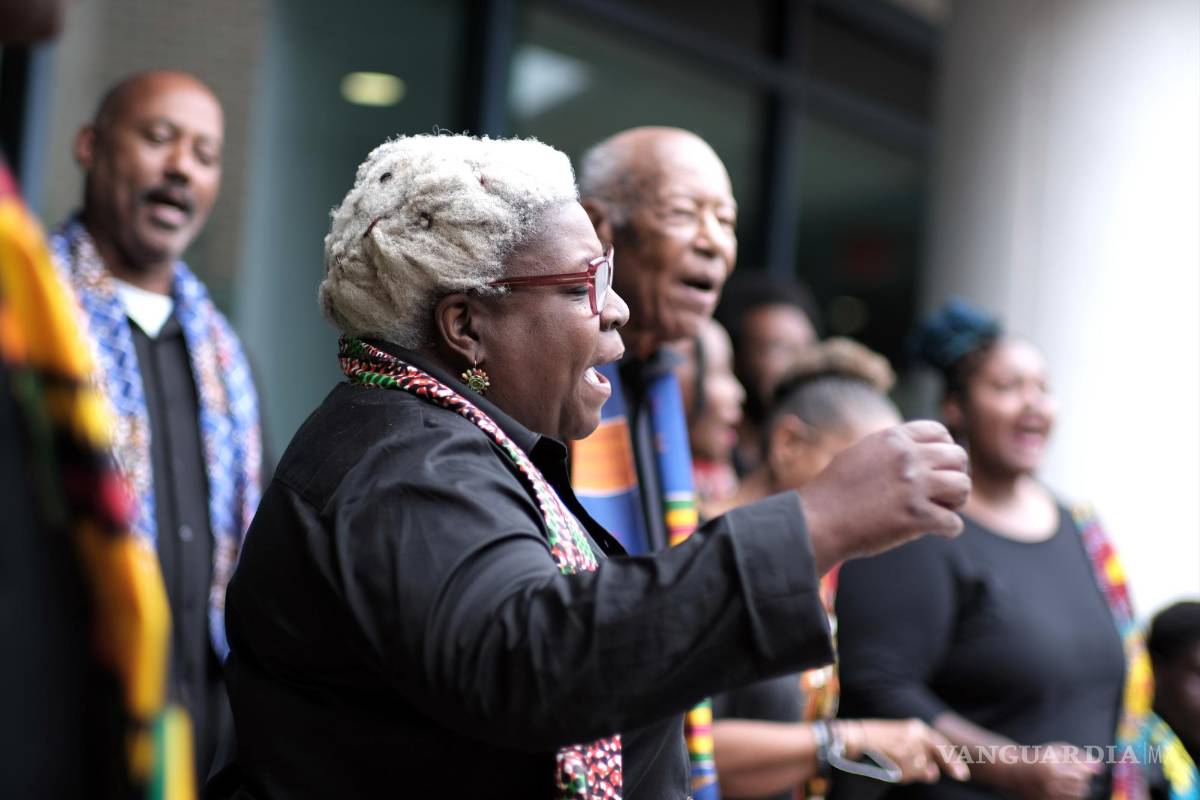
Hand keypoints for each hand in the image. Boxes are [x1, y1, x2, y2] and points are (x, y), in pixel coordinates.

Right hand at [799, 420, 970, 570]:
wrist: (816, 521)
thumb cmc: (832, 492)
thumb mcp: (860, 454)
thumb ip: (890, 449)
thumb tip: (916, 451)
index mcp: (893, 439)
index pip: (939, 431)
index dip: (945, 449)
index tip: (940, 466)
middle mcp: (908, 457)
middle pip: (958, 457)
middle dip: (955, 474)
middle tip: (944, 492)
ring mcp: (914, 486)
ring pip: (963, 486)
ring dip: (956, 501)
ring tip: (942, 510)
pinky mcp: (917, 517)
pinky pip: (954, 522)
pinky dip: (948, 529)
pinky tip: (936, 531)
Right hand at [838, 718, 969, 783]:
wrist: (852, 739)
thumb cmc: (874, 741)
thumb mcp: (900, 743)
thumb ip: (919, 757)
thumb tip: (934, 773)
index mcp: (917, 728)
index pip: (941, 746)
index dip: (953, 761)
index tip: (963, 776)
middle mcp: (917, 736)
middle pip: (933, 759)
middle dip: (931, 767)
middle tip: (938, 772)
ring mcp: (911, 747)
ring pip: (921, 770)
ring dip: (910, 772)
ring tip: (891, 761)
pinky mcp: (903, 758)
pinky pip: (909, 775)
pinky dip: (902, 775)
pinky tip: (889, 766)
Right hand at [1001, 742, 1101, 799]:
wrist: (1015, 772)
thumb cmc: (1038, 758)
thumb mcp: (1057, 750)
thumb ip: (1078, 756)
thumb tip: (1099, 767)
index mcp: (1051, 768)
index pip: (1082, 773)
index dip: (1083, 769)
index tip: (1076, 765)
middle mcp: (1050, 785)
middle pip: (1081, 787)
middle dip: (1080, 780)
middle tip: (1070, 773)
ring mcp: (1048, 796)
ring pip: (1077, 797)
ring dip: (1077, 789)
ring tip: (1067, 781)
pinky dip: (1070, 796)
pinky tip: (1064, 789)